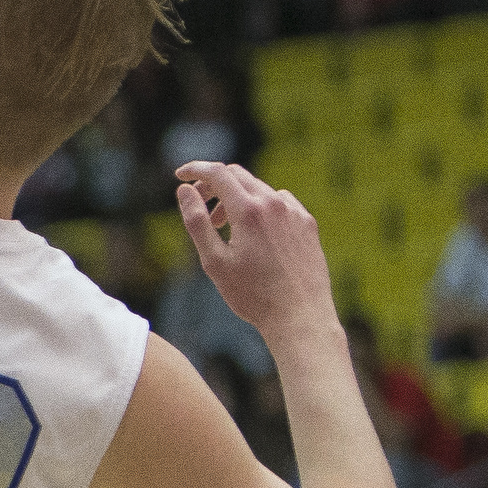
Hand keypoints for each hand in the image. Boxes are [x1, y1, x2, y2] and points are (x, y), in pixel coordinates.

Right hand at [174, 162, 337, 341]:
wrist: (301, 317)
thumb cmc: (253, 295)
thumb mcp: (214, 261)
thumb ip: (196, 221)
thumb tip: (184, 190)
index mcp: (249, 211)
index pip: (217, 173)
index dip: (195, 170)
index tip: (180, 175)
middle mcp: (274, 204)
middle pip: (237, 175)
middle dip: (213, 184)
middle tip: (199, 203)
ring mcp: (295, 213)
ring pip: (259, 189)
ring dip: (236, 198)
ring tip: (224, 227)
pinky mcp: (308, 225)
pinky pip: (280, 202)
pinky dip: (261, 206)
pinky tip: (255, 231)